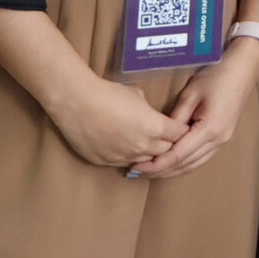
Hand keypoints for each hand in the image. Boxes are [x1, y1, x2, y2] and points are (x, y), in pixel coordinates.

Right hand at [45, 72, 188, 169]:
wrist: (77, 103)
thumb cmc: (109, 94)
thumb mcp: (138, 96)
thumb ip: (149, 111)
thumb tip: (149, 115)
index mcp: (155, 128)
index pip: (179, 135)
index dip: (181, 130)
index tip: (180, 127)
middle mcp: (142, 147)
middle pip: (166, 151)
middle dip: (168, 143)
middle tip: (165, 136)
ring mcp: (123, 157)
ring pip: (146, 161)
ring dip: (149, 154)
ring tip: (144, 143)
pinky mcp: (105, 162)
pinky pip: (124, 163)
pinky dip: (128, 157)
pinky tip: (124, 147)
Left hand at [129, 40, 258, 179]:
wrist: (243, 67)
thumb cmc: (217, 75)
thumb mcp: (190, 94)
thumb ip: (175, 118)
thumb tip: (160, 136)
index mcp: (209, 129)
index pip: (177, 155)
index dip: (156, 164)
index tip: (137, 167)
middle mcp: (218, 139)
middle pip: (186, 164)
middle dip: (161, 171)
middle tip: (137, 172)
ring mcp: (223, 139)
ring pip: (194, 164)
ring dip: (173, 170)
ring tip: (151, 171)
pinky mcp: (224, 136)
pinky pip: (202, 157)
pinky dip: (185, 163)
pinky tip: (172, 163)